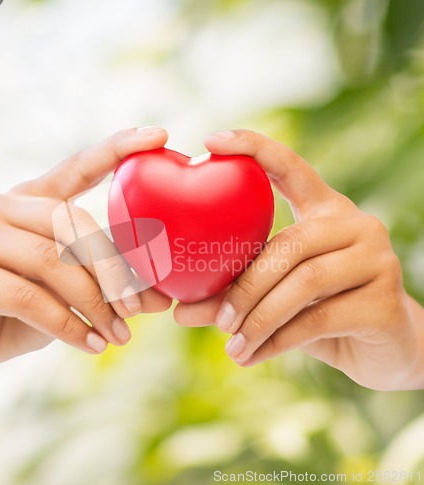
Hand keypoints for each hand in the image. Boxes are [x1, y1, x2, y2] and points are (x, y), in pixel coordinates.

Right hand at [0, 127, 171, 410]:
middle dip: (113, 270)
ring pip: (54, 261)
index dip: (117, 148)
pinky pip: (30, 298)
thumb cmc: (24, 311)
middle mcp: (2, 206)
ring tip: (119, 335)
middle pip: (73, 222)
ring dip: (95, 304)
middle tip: (138, 307)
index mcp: (33, 200)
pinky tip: (91, 346)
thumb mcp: (73, 294)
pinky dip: (68, 326)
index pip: (78, 166)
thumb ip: (112, 288)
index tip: (160, 135)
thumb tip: (163, 299)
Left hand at [174, 129, 423, 390]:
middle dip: (244, 287)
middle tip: (217, 319)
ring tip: (233, 346)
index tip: (210, 140)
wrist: (388, 349)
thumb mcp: (276, 297)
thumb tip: (179, 311)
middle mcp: (355, 224)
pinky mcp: (384, 301)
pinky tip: (252, 356)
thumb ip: (234, 296)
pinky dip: (277, 341)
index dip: (253, 148)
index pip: (290, 166)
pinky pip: (317, 319)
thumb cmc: (322, 312)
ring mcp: (376, 259)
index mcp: (325, 210)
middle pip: (288, 244)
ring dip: (258, 318)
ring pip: (302, 282)